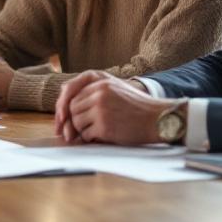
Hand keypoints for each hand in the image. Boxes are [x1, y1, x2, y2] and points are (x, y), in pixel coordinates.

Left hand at [54, 71, 169, 145]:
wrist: (158, 119)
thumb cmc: (138, 107)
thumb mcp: (116, 89)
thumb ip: (95, 92)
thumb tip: (69, 105)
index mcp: (101, 83)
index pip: (73, 95)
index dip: (67, 109)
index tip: (63, 120)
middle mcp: (99, 94)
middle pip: (72, 110)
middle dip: (74, 121)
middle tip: (76, 131)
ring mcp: (101, 110)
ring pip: (77, 123)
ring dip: (83, 131)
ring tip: (97, 132)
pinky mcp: (105, 127)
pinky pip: (86, 136)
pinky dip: (91, 139)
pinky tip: (103, 137)